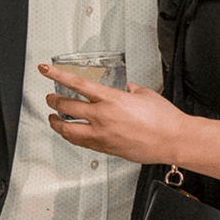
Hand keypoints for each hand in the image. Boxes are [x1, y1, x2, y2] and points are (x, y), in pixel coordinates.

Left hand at [38, 63, 185, 163]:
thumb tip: (125, 88)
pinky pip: (81, 142)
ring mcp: (102, 135)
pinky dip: (72, 136)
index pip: (77, 84)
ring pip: (68, 130)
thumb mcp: (144, 93)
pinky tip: (71, 133)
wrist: (173, 140)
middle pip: (67, 107)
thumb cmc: (163, 119)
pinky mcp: (106, 149)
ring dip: (57, 122)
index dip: (58, 75)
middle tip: (50, 97)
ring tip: (53, 118)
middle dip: (53, 101)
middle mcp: (103, 117)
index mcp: (111, 99)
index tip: (46, 70)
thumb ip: (129, 89)